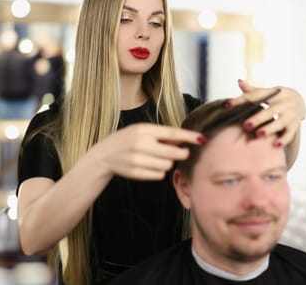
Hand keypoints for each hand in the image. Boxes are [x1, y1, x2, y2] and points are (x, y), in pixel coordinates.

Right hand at [87, 123, 203, 180]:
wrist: (104, 155)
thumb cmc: (127, 140)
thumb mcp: (141, 130)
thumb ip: (161, 135)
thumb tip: (184, 139)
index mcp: (143, 130)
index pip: (172, 133)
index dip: (188, 136)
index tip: (201, 138)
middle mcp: (140, 144)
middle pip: (173, 153)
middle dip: (181, 154)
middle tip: (183, 153)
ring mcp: (137, 160)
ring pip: (167, 166)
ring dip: (167, 163)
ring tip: (157, 158)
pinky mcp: (136, 174)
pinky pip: (158, 175)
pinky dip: (158, 172)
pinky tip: (150, 166)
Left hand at [228, 79, 305, 146]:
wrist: (300, 101)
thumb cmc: (276, 98)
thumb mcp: (268, 92)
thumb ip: (253, 91)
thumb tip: (239, 81)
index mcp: (275, 93)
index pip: (256, 96)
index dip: (240, 100)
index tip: (227, 105)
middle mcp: (284, 103)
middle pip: (270, 111)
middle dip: (258, 118)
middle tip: (245, 126)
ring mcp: (291, 115)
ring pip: (280, 122)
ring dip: (269, 129)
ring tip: (258, 135)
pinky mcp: (295, 125)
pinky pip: (290, 134)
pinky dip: (283, 140)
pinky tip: (275, 145)